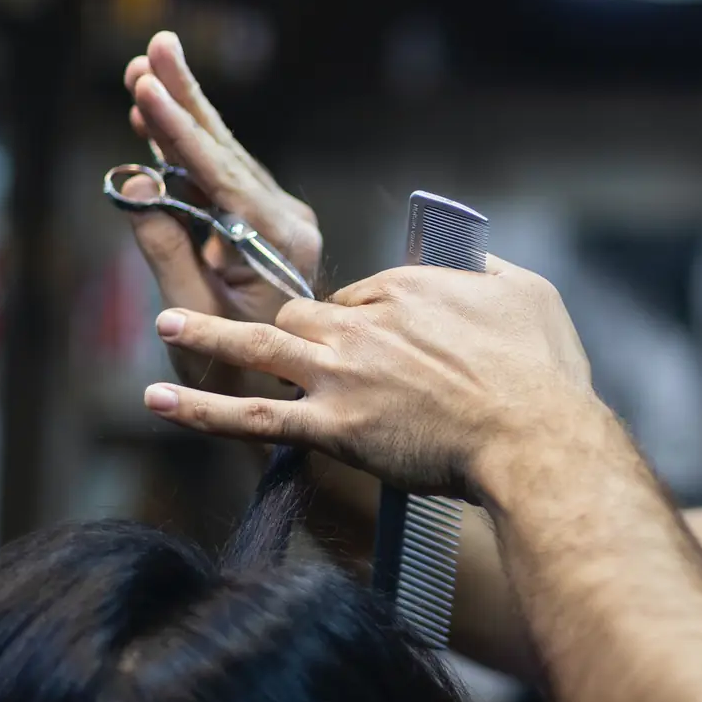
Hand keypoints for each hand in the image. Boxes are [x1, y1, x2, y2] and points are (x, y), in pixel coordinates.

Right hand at [122, 31, 321, 394]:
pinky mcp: (261, 225)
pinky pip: (218, 177)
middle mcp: (287, 220)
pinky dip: (185, 147)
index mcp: (279, 241)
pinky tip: (154, 118)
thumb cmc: (237, 372)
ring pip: (222, 156)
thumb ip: (166, 247)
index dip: (177, 129)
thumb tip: (135, 179)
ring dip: (181, 114)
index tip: (145, 87)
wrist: (285, 402)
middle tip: (155, 48)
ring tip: (145, 69)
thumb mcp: (192, 317)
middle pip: (226, 149)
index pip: (221, 173)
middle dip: (184, 99)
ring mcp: (277, 219)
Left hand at [139, 256, 607, 495]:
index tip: (371, 345)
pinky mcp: (332, 424)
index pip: (363, 294)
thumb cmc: (541, 373)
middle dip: (297, 332)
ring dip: (209, 333)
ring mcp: (342, 373)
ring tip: (168, 323)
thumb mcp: (529, 294)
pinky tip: (160, 401)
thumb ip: (494, 274)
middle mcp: (365, 323)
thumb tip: (481, 266)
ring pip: (262, 344)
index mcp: (410, 287)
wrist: (533, 435)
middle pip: (307, 314)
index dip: (361, 320)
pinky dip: (203, 410)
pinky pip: (254, 415)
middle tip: (295, 353)